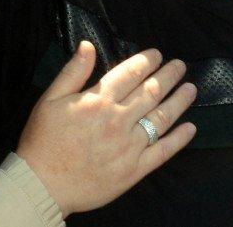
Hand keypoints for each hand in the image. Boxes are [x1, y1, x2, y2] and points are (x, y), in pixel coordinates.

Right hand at [17, 43, 196, 215]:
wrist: (42, 186)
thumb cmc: (43, 141)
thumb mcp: (50, 100)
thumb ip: (72, 72)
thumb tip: (88, 45)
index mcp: (98, 101)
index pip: (130, 74)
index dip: (147, 61)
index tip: (158, 54)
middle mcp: (118, 120)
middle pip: (151, 92)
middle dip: (168, 76)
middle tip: (180, 66)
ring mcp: (129, 146)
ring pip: (162, 118)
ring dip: (179, 101)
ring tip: (191, 89)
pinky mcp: (134, 170)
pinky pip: (163, 151)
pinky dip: (179, 139)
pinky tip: (191, 128)